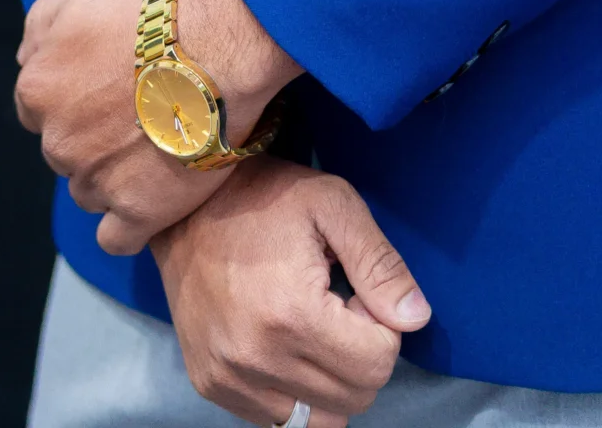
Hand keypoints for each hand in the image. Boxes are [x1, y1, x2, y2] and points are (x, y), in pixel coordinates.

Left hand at [14, 0, 299, 255]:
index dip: (74, 94)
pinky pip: (116, 237)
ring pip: (89, 191)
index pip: (38, 106)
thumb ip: (41, 25)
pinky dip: (128, 222)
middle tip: (139, 111)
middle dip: (91, 135)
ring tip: (157, 147)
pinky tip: (150, 201)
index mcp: (38, 89)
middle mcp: (56, 141)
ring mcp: (93, 182)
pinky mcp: (134, 213)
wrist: (216, 48)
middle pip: (65, 149)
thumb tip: (25, 57)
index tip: (108, 86)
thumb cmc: (154, 13)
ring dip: (112, 176)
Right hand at [154, 156, 429, 425]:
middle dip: (361, 354)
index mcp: (292, 315)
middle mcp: (257, 360)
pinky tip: (284, 341)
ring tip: (311, 325)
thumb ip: (380, 264)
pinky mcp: (211, 386)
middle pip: (353, 398)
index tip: (355, 292)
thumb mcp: (334, 204)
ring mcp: (230, 379)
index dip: (380, 326)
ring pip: (319, 418)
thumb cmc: (267, 196)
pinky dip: (295, 390)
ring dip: (330, 378)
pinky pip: (278, 417)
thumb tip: (416, 318)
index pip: (376, 364)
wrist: (185, 203)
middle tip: (337, 306)